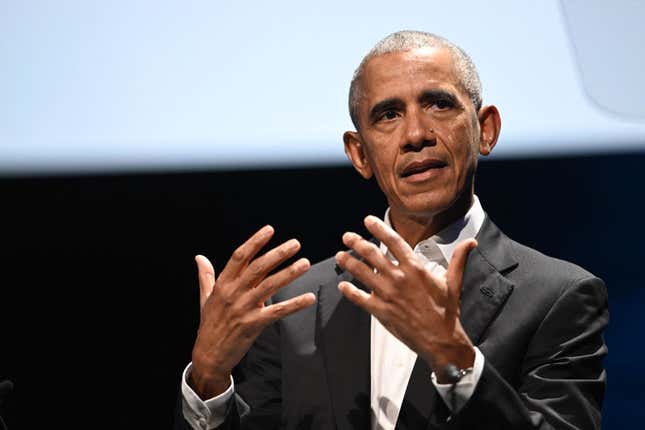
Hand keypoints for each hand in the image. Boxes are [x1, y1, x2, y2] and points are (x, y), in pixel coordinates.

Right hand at [190, 225, 315, 397]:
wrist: (208, 355)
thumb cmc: (209, 325)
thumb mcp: (206, 298)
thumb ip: (206, 276)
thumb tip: (199, 257)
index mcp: (223, 284)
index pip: (240, 257)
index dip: (255, 242)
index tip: (269, 230)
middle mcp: (233, 294)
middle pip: (258, 268)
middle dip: (278, 254)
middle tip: (296, 244)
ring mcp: (243, 309)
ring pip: (269, 286)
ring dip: (289, 273)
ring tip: (305, 263)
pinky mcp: (253, 325)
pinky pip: (277, 312)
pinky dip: (294, 304)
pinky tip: (309, 298)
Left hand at [335, 216, 476, 381]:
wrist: (442, 340)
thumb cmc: (447, 311)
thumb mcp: (454, 282)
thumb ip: (458, 259)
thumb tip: (471, 242)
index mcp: (415, 268)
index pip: (393, 241)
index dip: (379, 228)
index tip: (367, 220)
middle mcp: (399, 277)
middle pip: (371, 254)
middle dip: (356, 242)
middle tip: (347, 236)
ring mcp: (388, 294)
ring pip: (361, 273)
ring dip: (348, 262)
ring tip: (340, 256)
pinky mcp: (380, 311)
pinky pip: (359, 298)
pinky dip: (349, 291)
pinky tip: (342, 286)